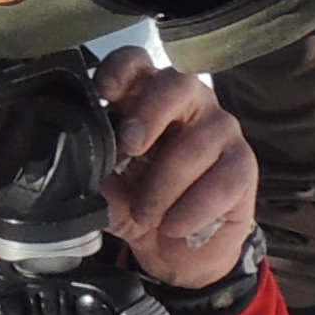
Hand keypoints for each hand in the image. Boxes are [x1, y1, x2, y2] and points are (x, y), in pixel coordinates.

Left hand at [95, 55, 259, 286]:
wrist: (176, 251)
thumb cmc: (141, 205)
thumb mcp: (109, 192)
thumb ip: (93, 173)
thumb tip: (72, 166)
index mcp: (144, 98)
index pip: (136, 63)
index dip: (121, 69)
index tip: (103, 91)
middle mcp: (187, 102)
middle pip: (177, 83)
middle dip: (150, 113)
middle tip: (129, 146)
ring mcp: (220, 129)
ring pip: (195, 143)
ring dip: (163, 186)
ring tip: (145, 215)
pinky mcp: (243, 164)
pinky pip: (220, 182)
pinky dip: (191, 211)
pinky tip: (175, 226)